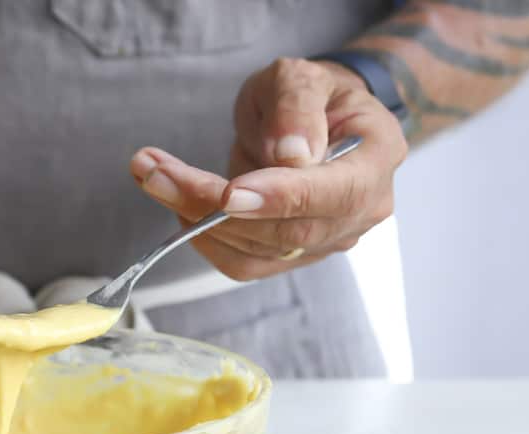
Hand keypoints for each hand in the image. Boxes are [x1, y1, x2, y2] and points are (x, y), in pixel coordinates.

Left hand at [130, 57, 406, 280]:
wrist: (310, 121)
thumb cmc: (310, 96)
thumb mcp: (301, 77)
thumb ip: (297, 106)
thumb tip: (291, 155)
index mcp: (376, 157)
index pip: (334, 193)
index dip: (281, 198)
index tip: (230, 193)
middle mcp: (361, 210)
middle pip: (284, 228)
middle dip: (211, 204)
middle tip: (155, 172)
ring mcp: (327, 240)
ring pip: (254, 249)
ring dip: (193, 217)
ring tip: (152, 174)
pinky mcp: (292, 256)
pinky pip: (242, 262)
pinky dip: (202, 239)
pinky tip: (178, 203)